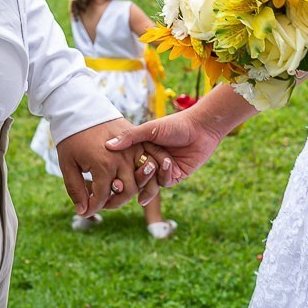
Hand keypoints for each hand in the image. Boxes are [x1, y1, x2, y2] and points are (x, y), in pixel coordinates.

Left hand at [56, 119, 161, 214]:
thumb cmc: (71, 137)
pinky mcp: (140, 141)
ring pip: (142, 180)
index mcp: (103, 165)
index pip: (103, 197)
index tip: (86, 210)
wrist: (82, 109)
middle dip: (113, 203)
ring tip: (116, 193)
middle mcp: (122, 159)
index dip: (93, 207)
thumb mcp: (67, 164)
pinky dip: (147, 175)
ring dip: (132, 191)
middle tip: (102, 202)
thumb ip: (76, 189)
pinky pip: (150, 163)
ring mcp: (133, 149)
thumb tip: (83, 211)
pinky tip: (135, 181)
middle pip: (126, 192)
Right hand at [106, 109, 224, 187]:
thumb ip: (129, 138)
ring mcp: (161, 170)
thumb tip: (107, 146)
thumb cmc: (174, 124)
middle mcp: (149, 161)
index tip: (112, 174)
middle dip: (133, 179)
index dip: (119, 170)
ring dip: (150, 177)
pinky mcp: (174, 176)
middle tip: (128, 181)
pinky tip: (168, 163)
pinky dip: (164, 174)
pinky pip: (164, 182)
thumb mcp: (149, 129)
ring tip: (153, 166)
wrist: (200, 128)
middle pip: (135, 178)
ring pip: (149, 183)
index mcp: (141, 149)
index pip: (125, 164)